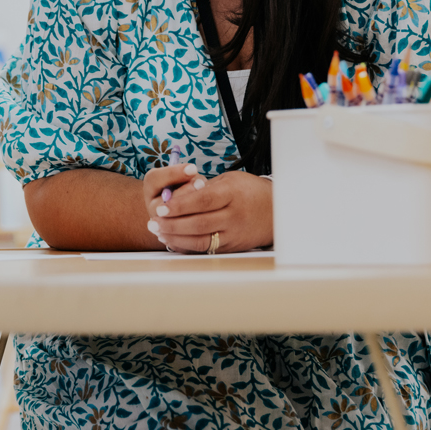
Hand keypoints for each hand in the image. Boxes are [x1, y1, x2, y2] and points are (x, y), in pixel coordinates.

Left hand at [141, 164, 271, 253]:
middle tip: (153, 222)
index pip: (202, 201)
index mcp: (233, 194)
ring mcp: (234, 234)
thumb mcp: (229, 180)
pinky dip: (187, 246)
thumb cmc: (248, 191)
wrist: (277, 212)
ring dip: (176, 237)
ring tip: (158, 232)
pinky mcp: (232, 247)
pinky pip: (206, 249)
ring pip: (200, 240)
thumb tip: (174, 196)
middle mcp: (234, 216)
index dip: (179, 205)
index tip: (160, 207)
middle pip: (199, 223)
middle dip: (172, 224)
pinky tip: (173, 241)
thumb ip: (204, 189)